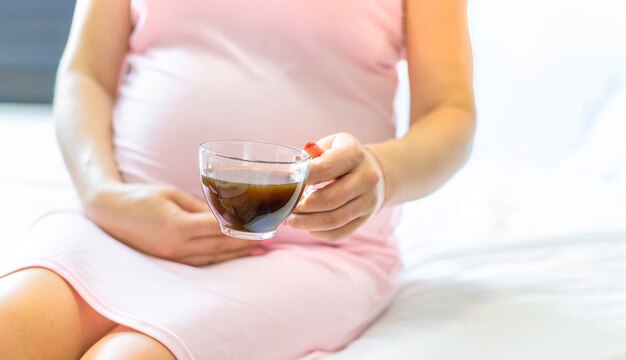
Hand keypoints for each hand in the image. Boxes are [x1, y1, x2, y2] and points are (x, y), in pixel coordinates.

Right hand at [84, 183, 264, 265]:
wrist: (108, 211)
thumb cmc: (141, 196)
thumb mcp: (172, 194)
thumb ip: (199, 205)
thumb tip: (223, 214)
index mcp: (178, 226)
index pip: (219, 230)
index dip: (241, 230)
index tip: (259, 227)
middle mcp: (176, 245)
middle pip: (219, 247)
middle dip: (244, 245)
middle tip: (266, 241)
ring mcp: (171, 256)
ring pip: (210, 258)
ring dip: (234, 256)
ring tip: (255, 252)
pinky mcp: (167, 259)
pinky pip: (197, 262)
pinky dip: (216, 260)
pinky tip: (229, 257)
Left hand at [286, 133, 384, 240]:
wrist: (375, 171)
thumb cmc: (343, 156)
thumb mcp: (330, 145)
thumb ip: (311, 155)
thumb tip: (293, 169)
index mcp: (354, 154)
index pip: (325, 168)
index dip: (303, 178)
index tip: (287, 183)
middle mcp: (367, 177)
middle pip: (329, 199)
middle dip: (302, 207)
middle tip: (287, 207)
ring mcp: (369, 200)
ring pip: (333, 220)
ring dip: (307, 223)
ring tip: (291, 220)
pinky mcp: (366, 218)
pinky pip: (339, 232)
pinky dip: (319, 232)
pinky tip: (307, 226)